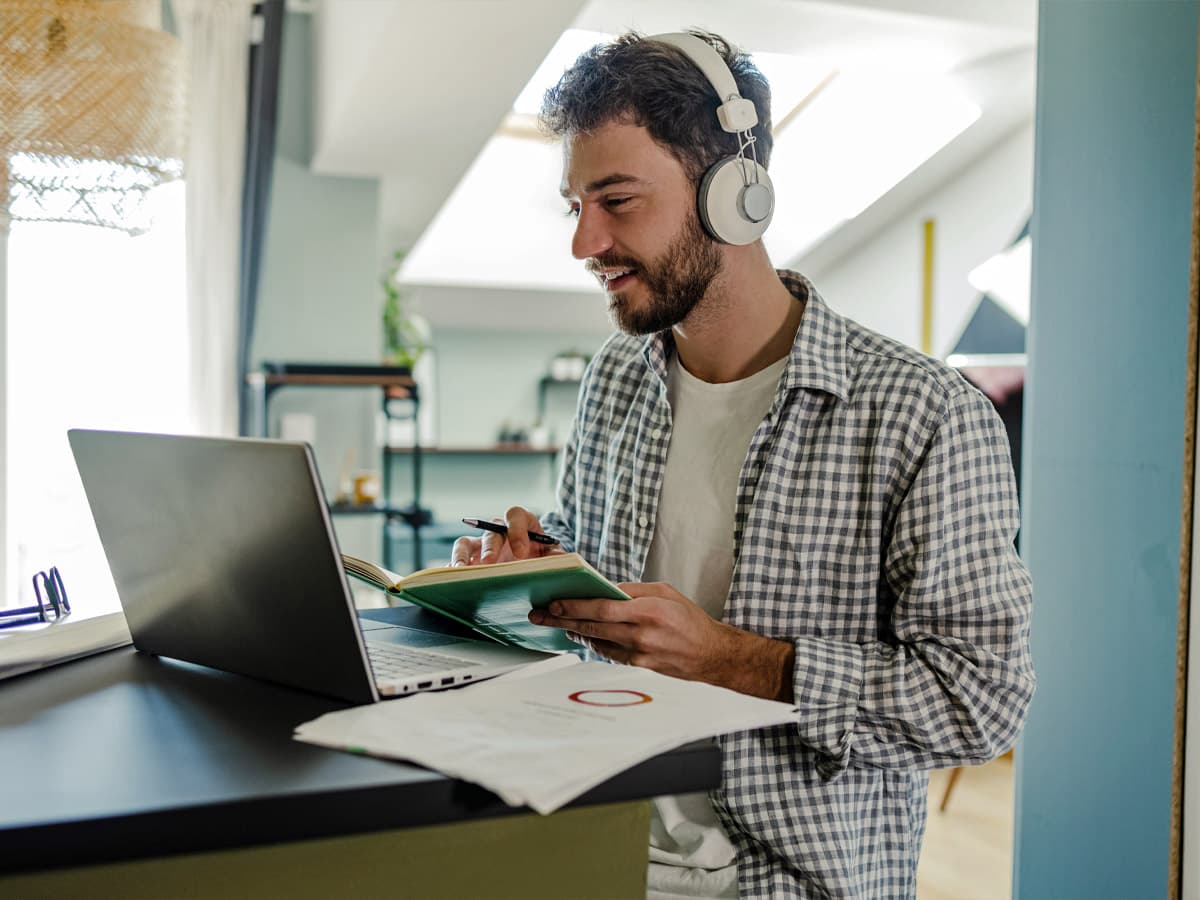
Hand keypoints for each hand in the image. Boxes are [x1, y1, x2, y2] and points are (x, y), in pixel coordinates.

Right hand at [450, 505, 563, 565]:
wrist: (534, 566)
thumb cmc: (542, 556)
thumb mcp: (553, 555)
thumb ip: (557, 556)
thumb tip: (560, 561)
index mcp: (522, 523)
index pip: (515, 515)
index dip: (517, 530)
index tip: (522, 553)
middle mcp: (498, 532)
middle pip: (490, 531)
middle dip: (490, 546)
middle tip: (490, 563)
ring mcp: (481, 546)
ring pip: (464, 543)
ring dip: (461, 556)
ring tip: (462, 571)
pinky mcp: (469, 561)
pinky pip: (455, 562)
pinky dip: (451, 571)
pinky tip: (452, 582)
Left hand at [528, 581, 794, 700]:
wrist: (712, 655)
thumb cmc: (690, 620)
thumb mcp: (665, 592)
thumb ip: (633, 591)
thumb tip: (605, 589)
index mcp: (648, 611)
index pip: (601, 607)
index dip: (574, 605)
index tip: (553, 602)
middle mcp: (641, 634)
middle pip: (592, 626)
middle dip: (562, 619)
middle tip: (540, 614)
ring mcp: (638, 654)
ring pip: (596, 640)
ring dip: (574, 630)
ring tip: (555, 622)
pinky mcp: (638, 666)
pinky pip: (608, 652)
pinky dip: (593, 641)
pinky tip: (582, 633)